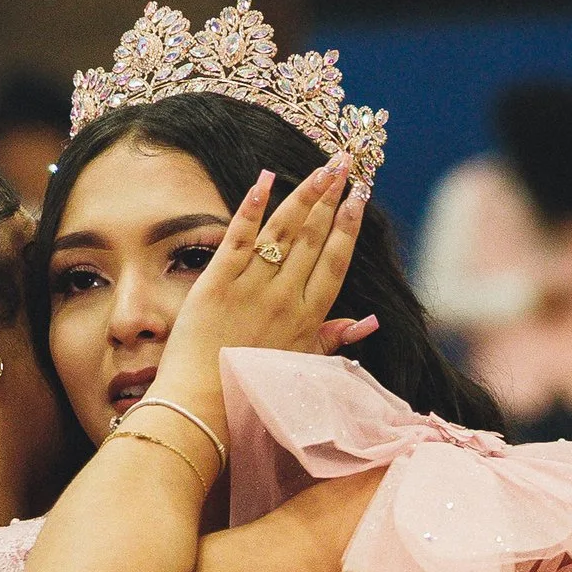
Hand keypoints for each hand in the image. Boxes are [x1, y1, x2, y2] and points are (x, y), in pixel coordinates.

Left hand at [155, 162, 368, 425]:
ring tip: (320, 167)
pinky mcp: (217, 284)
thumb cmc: (251, 390)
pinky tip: (265, 179)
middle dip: (332, 197)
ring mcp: (252, 289)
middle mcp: (285, 298)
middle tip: (344, 164)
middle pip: (314, 237)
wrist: (203, 407)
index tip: (360, 196)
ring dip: (304, 195)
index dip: (349, 226)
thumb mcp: (301, 366)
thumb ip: (333, 339)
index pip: (336, 261)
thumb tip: (368, 323)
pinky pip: (239, 238)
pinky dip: (252, 207)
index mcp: (308, 318)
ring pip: (283, 231)